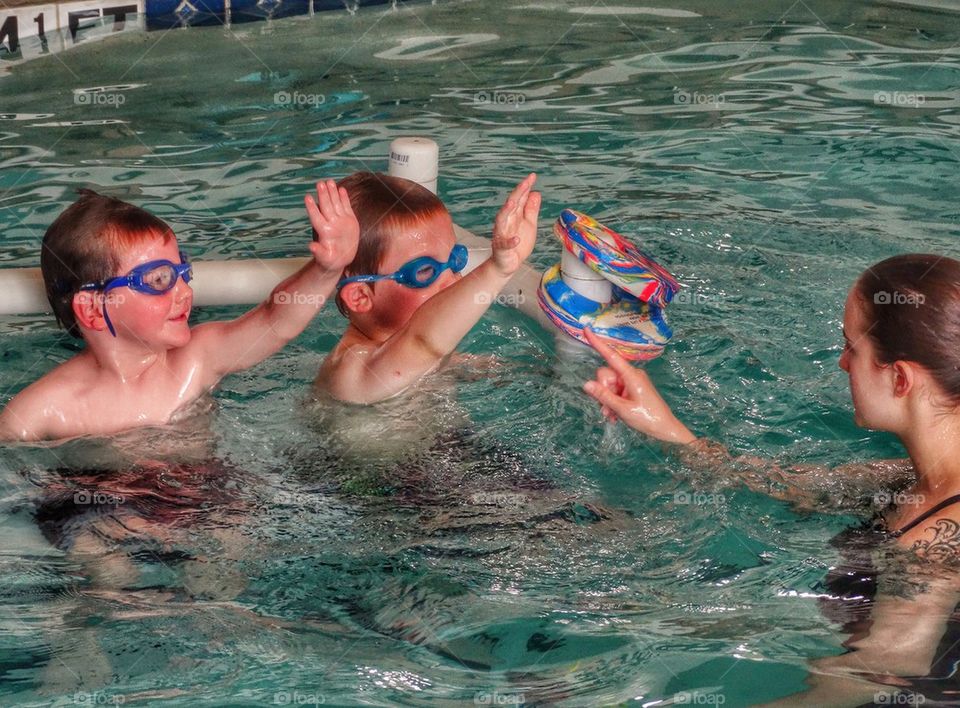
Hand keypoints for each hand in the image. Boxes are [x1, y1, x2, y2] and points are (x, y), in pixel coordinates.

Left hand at [305, 179, 359, 271]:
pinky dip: (344, 198)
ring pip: (335, 204)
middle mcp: (331, 224)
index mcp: (324, 232)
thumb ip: (319, 252)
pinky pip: (346, 207)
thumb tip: (311, 247)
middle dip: (323, 195)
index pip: (317, 217)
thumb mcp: (325, 259)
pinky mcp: (349, 221)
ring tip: (329, 182)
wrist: (340, 260)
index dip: (312, 208)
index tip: (307, 197)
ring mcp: (340, 221)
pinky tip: (341, 189)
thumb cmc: (330, 261)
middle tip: (320, 183)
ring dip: (332, 193)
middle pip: (326, 207)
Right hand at [491, 172, 540, 276]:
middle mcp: (506, 222)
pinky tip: (516, 239)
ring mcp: (502, 234)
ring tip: (513, 203)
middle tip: (526, 182)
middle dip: (517, 193)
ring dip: (506, 211)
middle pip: (511, 205)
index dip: (525, 187)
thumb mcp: (529, 224)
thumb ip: (531, 210)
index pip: (519, 198)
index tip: (532, 176)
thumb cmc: (517, 244)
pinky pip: (504, 244)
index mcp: (514, 215)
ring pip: (502, 220)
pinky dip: (510, 242)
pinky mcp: (501, 249)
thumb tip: (536, 193)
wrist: (508, 264)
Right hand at [582, 328, 696, 443]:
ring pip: (609, 385)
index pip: (610, 355)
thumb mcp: (622, 409)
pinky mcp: (632, 389)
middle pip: (606, 375)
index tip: (587, 329)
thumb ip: (604, 396)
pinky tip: (614, 416)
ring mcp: (631, 382)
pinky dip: (612, 402)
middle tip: (607, 409)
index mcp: (631, 375)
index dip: (597, 343)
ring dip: (606, 400)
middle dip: (602, 392)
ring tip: (611, 416)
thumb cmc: (647, 418)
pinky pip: (615, 391)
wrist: (665, 429)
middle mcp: (631, 374)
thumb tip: (586, 384)